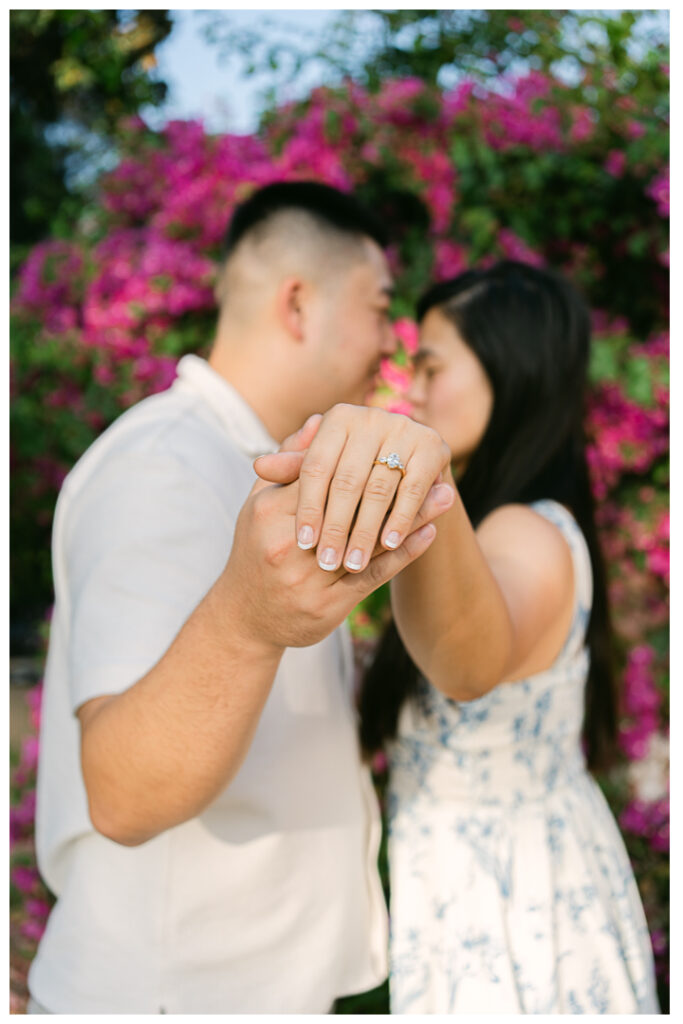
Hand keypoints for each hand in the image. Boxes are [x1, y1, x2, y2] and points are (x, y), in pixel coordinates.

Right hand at [218, 415, 445, 650]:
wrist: (245, 617)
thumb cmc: (257, 549)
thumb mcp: (260, 502)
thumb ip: (289, 462)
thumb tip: (318, 420)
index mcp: (270, 513)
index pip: (326, 478)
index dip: (366, 462)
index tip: (401, 446)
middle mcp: (289, 545)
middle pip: (353, 509)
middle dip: (398, 488)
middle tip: (437, 474)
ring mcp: (309, 578)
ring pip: (370, 541)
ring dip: (412, 518)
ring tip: (444, 498)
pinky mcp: (328, 605)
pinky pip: (374, 574)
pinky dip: (404, 553)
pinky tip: (428, 534)